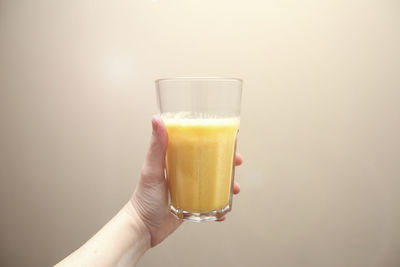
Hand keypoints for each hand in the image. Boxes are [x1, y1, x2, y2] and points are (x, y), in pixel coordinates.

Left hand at [131, 116, 242, 246]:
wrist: (143, 228)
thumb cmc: (143, 198)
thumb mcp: (152, 169)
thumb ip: (156, 146)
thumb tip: (157, 119)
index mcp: (175, 161)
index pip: (197, 147)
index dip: (214, 143)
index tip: (228, 140)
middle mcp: (184, 174)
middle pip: (210, 164)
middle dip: (226, 163)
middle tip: (236, 163)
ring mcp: (189, 190)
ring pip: (213, 183)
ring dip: (227, 185)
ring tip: (234, 190)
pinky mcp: (191, 205)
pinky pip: (209, 204)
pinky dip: (219, 207)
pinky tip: (223, 212)